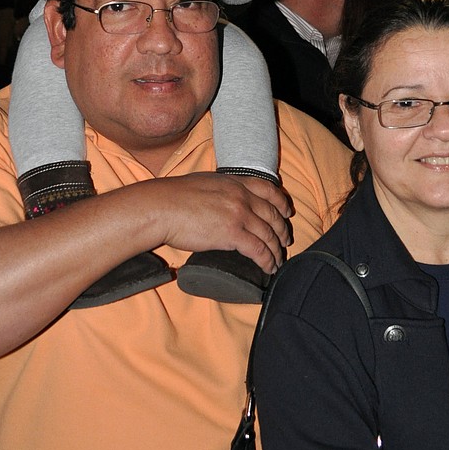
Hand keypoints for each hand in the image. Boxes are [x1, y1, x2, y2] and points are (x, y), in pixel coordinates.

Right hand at [151, 172, 291, 274]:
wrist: (161, 207)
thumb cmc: (174, 197)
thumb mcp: (205, 183)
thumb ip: (222, 190)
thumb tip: (224, 199)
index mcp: (235, 182)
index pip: (269, 190)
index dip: (282, 202)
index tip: (287, 212)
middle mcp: (241, 196)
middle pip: (273, 214)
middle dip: (282, 230)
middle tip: (285, 241)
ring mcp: (239, 214)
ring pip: (268, 234)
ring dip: (276, 250)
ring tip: (278, 260)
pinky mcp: (232, 234)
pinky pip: (259, 250)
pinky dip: (267, 260)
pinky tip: (269, 267)